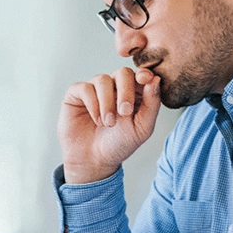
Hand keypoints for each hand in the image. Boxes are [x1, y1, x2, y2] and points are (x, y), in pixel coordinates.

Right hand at [57, 67, 160, 183]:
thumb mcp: (142, 128)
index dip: (143, 74)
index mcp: (134, 93)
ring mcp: (95, 89)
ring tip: (108, 123)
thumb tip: (156, 79)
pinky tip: (97, 120)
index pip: (140, 75)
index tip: (145, 79)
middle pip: (122, 72)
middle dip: (126, 91)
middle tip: (125, 112)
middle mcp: (114, 87)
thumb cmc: (119, 144)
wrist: (94, 160)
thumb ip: (152, 104)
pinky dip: (93, 104)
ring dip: (107, 102)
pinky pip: (85, 88)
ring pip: (103, 79)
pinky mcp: (77, 94)